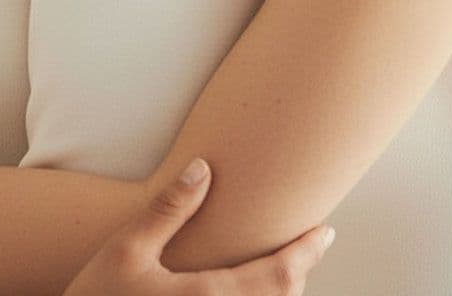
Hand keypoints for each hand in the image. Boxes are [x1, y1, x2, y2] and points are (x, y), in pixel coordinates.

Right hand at [65, 159, 331, 295]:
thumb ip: (168, 209)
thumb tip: (203, 167)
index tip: (325, 232)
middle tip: (308, 246)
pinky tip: (247, 290)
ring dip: (279, 292)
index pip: (281, 275)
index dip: (309, 252)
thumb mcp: (125, 251)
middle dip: (299, 272)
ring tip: (283, 269)